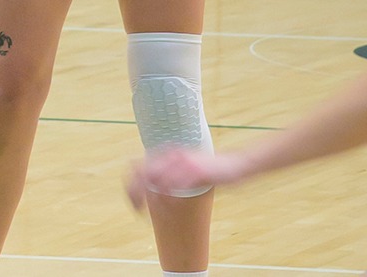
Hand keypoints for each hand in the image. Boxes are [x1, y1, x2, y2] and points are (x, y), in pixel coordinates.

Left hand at [125, 147, 250, 207]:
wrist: (236, 164)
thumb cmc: (210, 170)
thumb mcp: (185, 168)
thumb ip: (169, 173)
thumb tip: (152, 187)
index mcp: (167, 153)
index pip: (137, 165)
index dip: (130, 184)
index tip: (132, 201)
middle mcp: (172, 155)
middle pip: (141, 173)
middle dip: (134, 192)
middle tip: (136, 210)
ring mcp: (183, 162)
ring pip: (156, 180)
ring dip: (153, 199)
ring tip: (155, 213)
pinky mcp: (195, 171)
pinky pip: (176, 186)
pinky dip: (170, 200)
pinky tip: (171, 210)